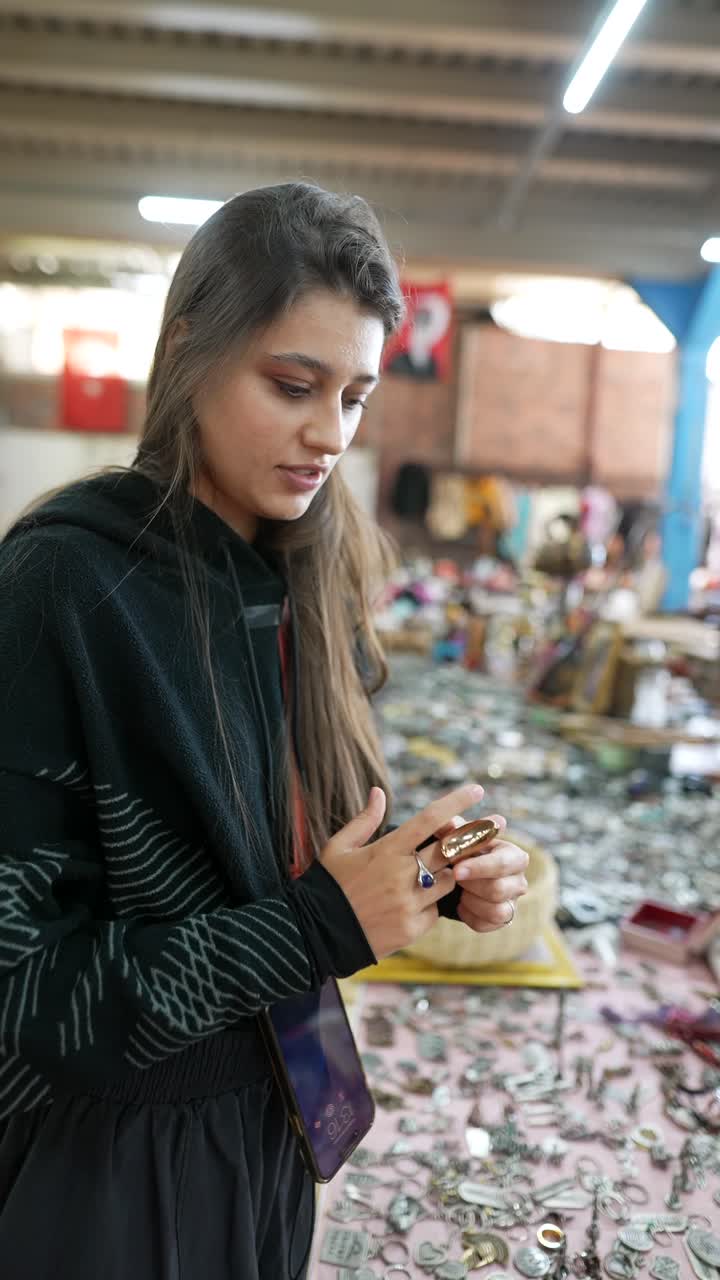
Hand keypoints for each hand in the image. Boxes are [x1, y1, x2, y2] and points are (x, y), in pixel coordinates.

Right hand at [319, 782, 485, 960]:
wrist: (316, 933)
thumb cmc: (328, 885)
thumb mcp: (338, 847)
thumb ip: (364, 819)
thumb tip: (378, 791)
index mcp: (386, 850)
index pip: (430, 819)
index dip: (456, 802)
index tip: (477, 790)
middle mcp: (402, 874)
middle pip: (452, 849)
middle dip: (479, 834)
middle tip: (499, 824)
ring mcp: (409, 903)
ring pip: (449, 881)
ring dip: (453, 873)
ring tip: (454, 867)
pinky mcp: (412, 928)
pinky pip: (436, 911)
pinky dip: (433, 904)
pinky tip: (420, 902)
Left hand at [444, 814, 528, 931]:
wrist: (455, 874)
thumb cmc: (461, 850)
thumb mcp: (457, 837)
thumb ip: (452, 829)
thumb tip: (451, 822)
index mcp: (513, 855)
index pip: (504, 863)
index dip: (479, 867)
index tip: (457, 869)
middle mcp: (519, 880)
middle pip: (499, 890)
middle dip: (471, 885)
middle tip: (453, 878)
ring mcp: (512, 902)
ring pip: (496, 911)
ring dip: (471, 901)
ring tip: (458, 889)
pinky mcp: (502, 920)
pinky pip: (486, 925)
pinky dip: (469, 915)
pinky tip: (460, 903)